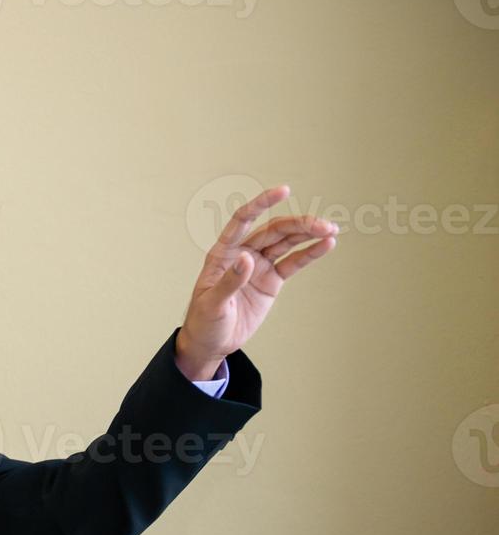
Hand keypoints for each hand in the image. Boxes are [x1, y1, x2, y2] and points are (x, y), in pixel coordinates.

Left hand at [177, 185, 339, 380]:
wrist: (212, 343)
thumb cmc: (204, 322)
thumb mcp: (212, 304)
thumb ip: (229, 282)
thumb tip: (247, 258)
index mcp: (223, 253)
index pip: (243, 221)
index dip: (261, 204)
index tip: (283, 191)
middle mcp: (243, 253)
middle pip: (273, 230)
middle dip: (298, 224)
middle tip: (323, 225)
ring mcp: (259, 265)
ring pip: (286, 242)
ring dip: (308, 234)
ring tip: (331, 229)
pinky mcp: (271, 280)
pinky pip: (293, 262)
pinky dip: (310, 253)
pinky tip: (327, 243)